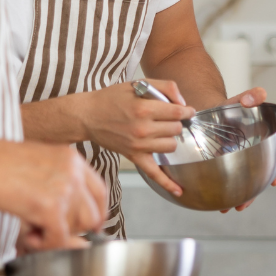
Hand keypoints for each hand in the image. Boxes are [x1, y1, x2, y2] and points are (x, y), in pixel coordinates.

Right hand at [0, 142, 107, 250]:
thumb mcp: (36, 169)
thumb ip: (57, 191)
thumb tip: (75, 228)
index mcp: (72, 159)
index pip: (100, 191)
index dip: (96, 213)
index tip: (90, 226)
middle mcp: (74, 172)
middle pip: (93, 214)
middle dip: (73, 229)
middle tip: (47, 229)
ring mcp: (65, 189)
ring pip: (77, 229)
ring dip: (55, 236)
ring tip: (31, 228)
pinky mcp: (51, 206)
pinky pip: (58, 239)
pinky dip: (43, 245)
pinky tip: (27, 235)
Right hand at [78, 80, 195, 199]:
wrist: (87, 116)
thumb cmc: (112, 98)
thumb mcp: (138, 84)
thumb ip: (166, 87)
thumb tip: (183, 102)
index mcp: (144, 108)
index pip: (178, 113)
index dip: (186, 111)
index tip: (187, 111)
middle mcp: (142, 129)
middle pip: (176, 129)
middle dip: (175, 122)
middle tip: (166, 118)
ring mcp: (138, 145)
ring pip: (171, 146)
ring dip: (170, 138)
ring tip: (160, 131)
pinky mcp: (134, 157)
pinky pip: (154, 173)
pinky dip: (167, 183)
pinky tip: (179, 191)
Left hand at [215, 88, 275, 211]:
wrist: (207, 114)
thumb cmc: (226, 109)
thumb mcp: (237, 101)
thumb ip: (250, 97)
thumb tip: (260, 94)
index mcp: (258, 143)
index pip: (273, 158)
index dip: (275, 170)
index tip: (274, 181)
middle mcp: (249, 157)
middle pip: (256, 178)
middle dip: (251, 193)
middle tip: (243, 205)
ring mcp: (235, 164)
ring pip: (241, 184)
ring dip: (236, 198)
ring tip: (227, 208)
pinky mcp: (219, 168)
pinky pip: (223, 182)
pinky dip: (221, 193)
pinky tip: (213, 202)